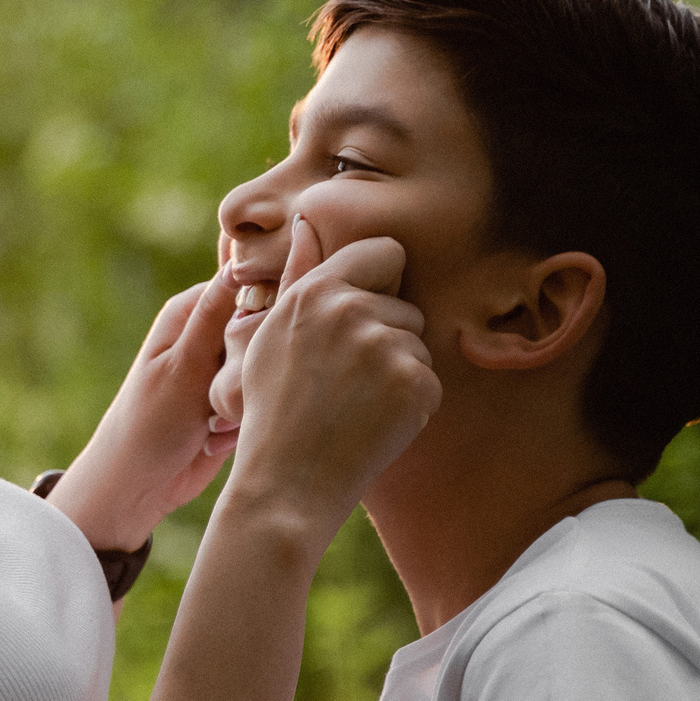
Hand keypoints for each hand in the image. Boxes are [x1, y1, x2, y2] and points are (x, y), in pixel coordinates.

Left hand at [47, 275, 240, 549]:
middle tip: (225, 394)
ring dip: (250, 397)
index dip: (266, 306)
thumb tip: (239, 262)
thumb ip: (214, 315)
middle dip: (257, 363)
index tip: (260, 341)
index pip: (248, 283)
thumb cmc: (150, 423)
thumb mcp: (184, 365)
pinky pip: (260, 400)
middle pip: (265, 326)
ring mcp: (223, 369)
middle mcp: (208, 334)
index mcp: (190, 312)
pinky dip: (245, 421)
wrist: (137, 486)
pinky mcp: (233, 401)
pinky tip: (217, 439)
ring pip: (268, 366)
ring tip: (213, 422)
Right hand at [213, 217, 440, 543]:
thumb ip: (297, 274)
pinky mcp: (414, 382)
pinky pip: (430, 380)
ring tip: (354, 404)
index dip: (380, 281)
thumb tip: (307, 220)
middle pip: (405, 305)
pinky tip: (373, 424)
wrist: (287, 479)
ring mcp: (385, 345)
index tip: (361, 314)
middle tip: (344, 381)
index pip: (384, 251)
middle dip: (386, 337)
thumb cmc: (273, 408)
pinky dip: (411, 405)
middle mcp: (351, 309)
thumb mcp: (269, 334)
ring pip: (417, 343)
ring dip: (398, 372)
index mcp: (315, 291)